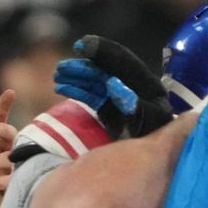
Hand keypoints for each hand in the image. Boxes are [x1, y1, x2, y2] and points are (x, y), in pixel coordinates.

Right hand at [56, 35, 171, 138]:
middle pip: (106, 70)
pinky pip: (91, 95)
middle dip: (83, 66)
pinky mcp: (109, 109)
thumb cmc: (150, 143)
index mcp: (149, 88)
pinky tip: (61, 87)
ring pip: (95, 81)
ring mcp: (120, 99)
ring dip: (76, 76)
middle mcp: (135, 89)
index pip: (124, 62)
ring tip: (57, 75)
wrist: (143, 163)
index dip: (103, 51)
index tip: (82, 45)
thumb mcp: (145, 123)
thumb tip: (114, 83)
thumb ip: (134, 105)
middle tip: (61, 66)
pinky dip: (76, 90)